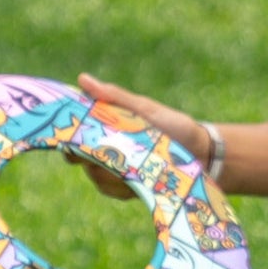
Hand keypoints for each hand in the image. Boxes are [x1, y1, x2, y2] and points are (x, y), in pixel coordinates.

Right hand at [74, 73, 211, 195]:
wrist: (201, 153)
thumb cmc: (173, 125)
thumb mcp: (145, 109)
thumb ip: (115, 97)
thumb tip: (82, 79)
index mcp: (103, 128)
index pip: (72, 132)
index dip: (66, 134)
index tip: (71, 134)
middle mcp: (102, 151)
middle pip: (77, 157)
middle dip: (86, 155)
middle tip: (104, 150)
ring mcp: (112, 172)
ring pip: (94, 175)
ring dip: (109, 170)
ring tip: (132, 162)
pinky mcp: (124, 189)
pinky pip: (110, 189)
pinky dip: (121, 184)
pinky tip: (136, 177)